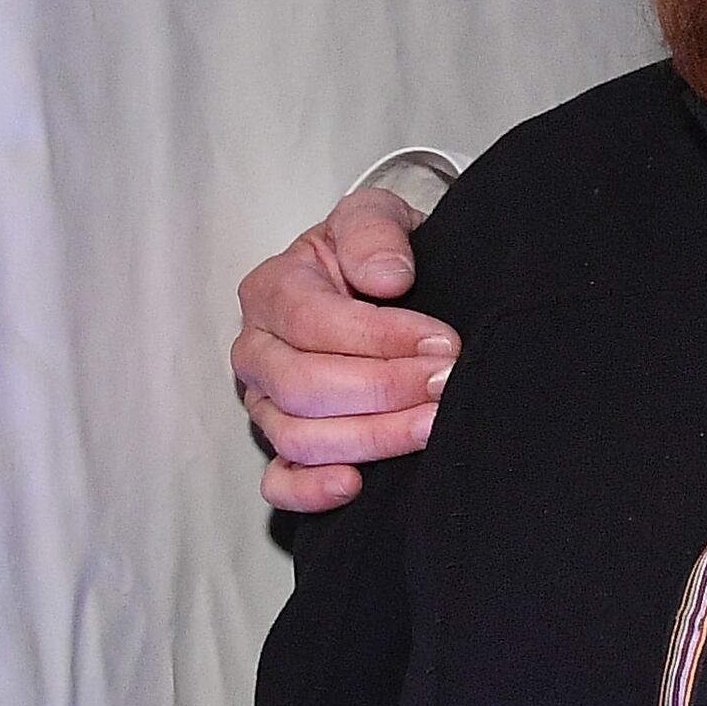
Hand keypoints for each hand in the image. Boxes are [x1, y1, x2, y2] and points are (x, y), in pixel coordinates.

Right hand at [235, 187, 454, 512]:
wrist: (384, 282)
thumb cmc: (376, 251)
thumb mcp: (376, 215)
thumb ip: (374, 232)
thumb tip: (387, 278)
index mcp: (272, 290)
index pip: (312, 323)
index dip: (380, 338)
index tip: (444, 343)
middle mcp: (258, 350)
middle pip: (303, 387)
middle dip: (383, 390)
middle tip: (447, 384)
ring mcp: (267, 402)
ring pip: (298, 436)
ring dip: (370, 438)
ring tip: (432, 427)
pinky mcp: (285, 445)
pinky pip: (278, 481)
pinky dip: (309, 490)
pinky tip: (355, 486)